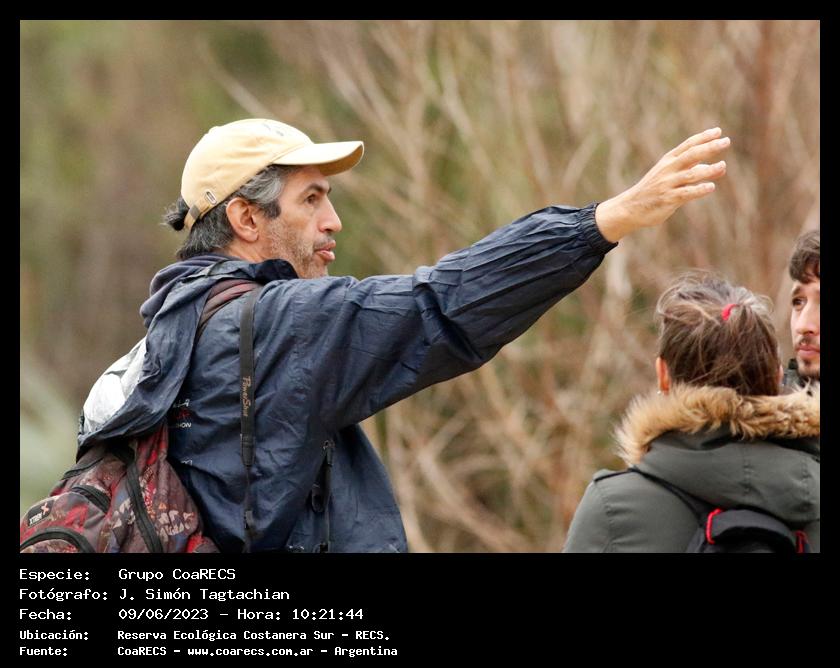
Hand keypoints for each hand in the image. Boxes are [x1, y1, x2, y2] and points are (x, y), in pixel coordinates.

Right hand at [595, 127, 729, 241]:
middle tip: (726, 141)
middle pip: (690, 155)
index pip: (688, 146)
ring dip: (707, 170)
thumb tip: (721, 168)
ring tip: (722, 166)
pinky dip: (698, 190)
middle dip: (708, 148)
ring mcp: (667, 184)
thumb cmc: (654, 191)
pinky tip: (710, 187)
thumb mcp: (672, 177)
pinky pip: (685, 193)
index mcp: (668, 161)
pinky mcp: (667, 199)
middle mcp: (668, 170)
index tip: (718, 131)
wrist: (630, 208)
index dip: (703, 138)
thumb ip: (695, 171)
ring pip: (690, 174)